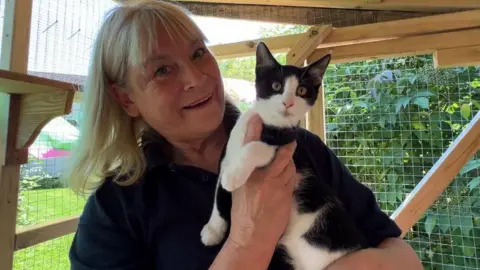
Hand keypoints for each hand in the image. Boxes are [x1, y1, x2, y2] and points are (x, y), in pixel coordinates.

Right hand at [228, 113, 296, 250]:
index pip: (250, 147)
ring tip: (286, 154)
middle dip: (284, 143)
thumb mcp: (237, 189)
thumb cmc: (242, 214)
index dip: (253, 129)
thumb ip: (245, 173)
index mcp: (246, 175)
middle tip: (285, 136)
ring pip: (289, 164)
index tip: (256, 116)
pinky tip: (287, 172)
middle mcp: (263, 177)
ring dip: (288, 158)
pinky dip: (290, 171)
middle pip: (279, 153)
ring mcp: (278, 186)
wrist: (253, 236)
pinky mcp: (287, 193)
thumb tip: (251, 159)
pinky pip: (292, 177)